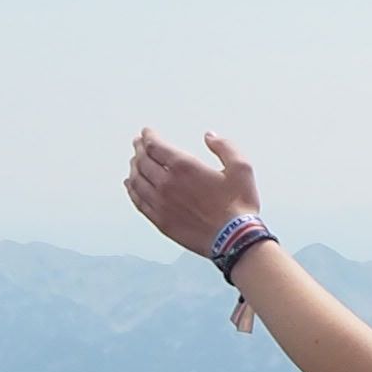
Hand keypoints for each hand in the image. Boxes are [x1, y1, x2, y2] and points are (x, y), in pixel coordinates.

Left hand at [124, 127, 262, 255]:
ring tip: (134, 162)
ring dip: (134, 168)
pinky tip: (131, 186)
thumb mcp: (241, 168)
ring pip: (137, 180)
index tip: (147, 132)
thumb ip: (225, 147)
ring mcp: (160, 203)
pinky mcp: (160, 220)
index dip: (148, 136)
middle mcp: (167, 184)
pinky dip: (132, 190)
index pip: (155, 146)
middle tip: (138, 144)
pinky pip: (138, 201)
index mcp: (184, 167)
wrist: (234, 239)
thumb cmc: (239, 206)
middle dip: (139, 149)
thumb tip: (210, 137)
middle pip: (142, 161)